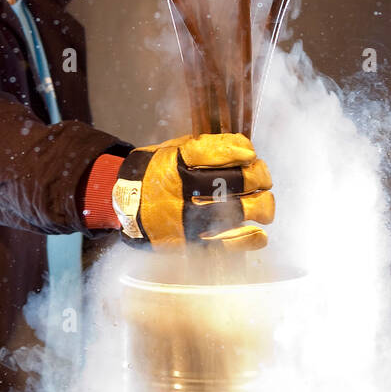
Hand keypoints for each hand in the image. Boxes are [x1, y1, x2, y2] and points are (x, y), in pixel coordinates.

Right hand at [111, 133, 273, 250]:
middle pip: (230, 182)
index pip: (209, 152)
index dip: (235, 149)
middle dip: (257, 176)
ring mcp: (187, 221)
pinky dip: (248, 240)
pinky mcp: (190, 243)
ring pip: (235, 213)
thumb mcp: (168, 151)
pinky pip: (225, 245)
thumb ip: (200, 147)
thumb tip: (241, 146)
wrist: (125, 208)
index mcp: (172, 165)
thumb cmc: (153, 174)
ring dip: (260, 206)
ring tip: (265, 202)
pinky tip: (259, 233)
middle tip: (262, 175)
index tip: (250, 151)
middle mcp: (180, 193)